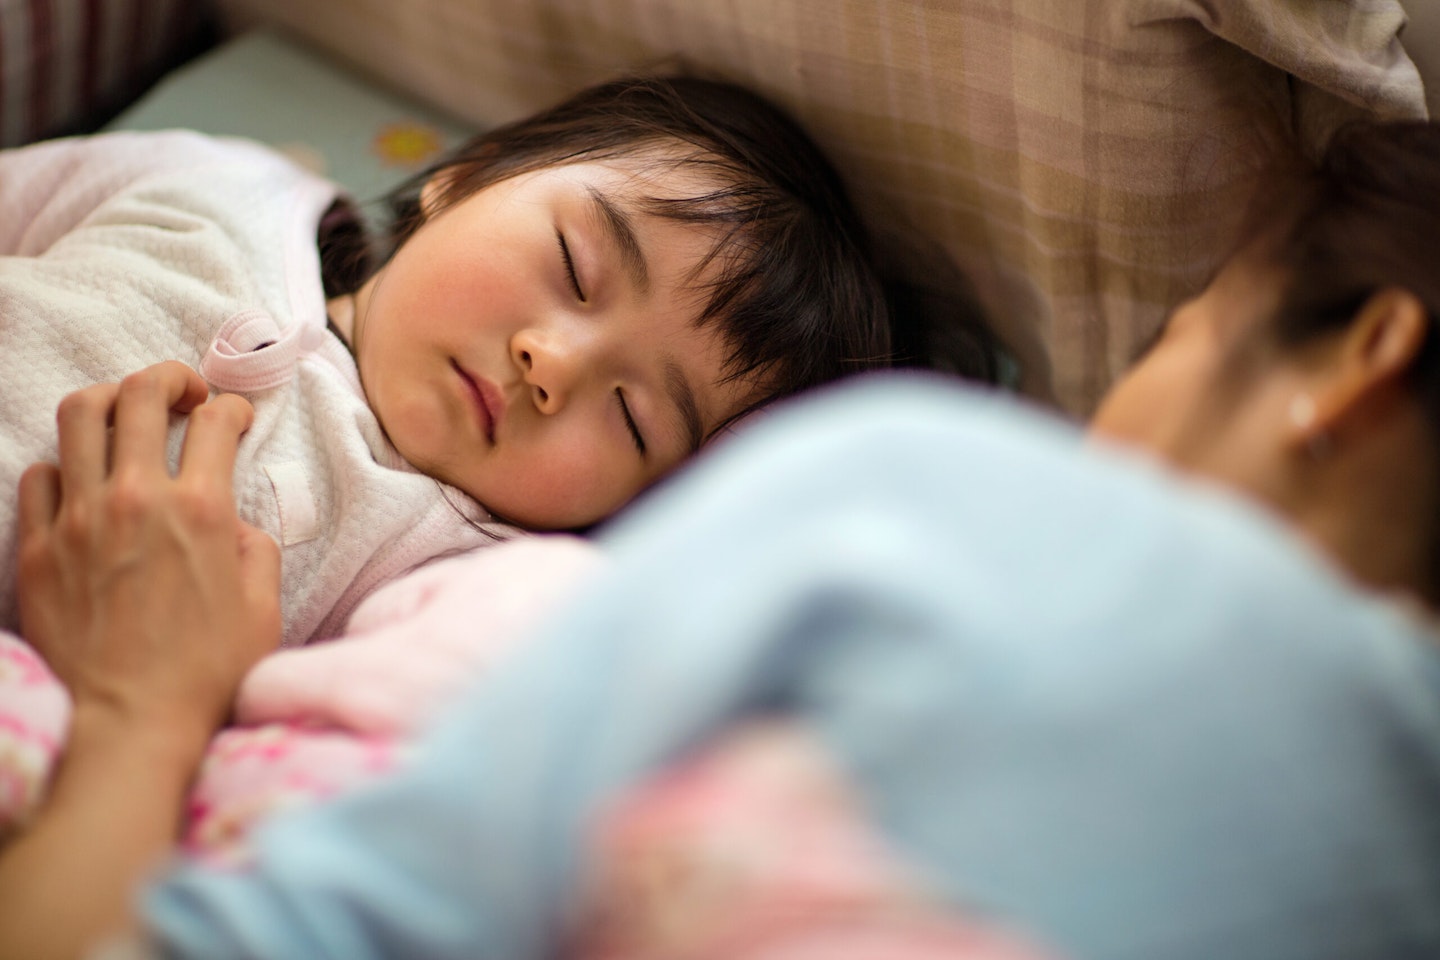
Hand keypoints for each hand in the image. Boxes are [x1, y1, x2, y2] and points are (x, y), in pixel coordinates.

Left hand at [15, 361, 280, 754]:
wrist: (129, 723)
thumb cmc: (206, 673)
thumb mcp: (264, 608)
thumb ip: (257, 550)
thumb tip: (236, 524)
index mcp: (202, 511)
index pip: (215, 423)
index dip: (232, 408)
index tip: (234, 416)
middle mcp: (137, 500)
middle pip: (141, 395)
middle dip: (169, 377)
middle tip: (183, 391)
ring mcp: (79, 520)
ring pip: (79, 416)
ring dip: (109, 400)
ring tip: (125, 414)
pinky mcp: (37, 549)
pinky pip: (38, 476)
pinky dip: (63, 465)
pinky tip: (82, 481)